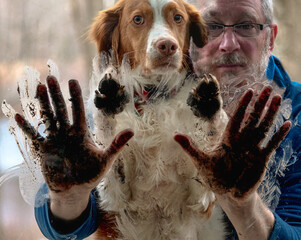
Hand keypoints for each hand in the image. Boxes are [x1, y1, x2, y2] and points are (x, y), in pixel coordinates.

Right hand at [15, 75, 133, 192]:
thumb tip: (132, 131)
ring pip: (48, 118)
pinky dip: (26, 127)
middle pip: (61, 110)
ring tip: (38, 87)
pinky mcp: (44, 150)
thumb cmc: (91, 174)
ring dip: (43, 103)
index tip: (72, 80)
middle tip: (51, 77)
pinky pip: (34, 136)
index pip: (78, 111)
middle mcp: (67, 133)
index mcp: (81, 133)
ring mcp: (55, 140)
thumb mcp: (106, 159)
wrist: (75, 190)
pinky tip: (18, 116)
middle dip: (56, 94)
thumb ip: (116, 145)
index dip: (76, 97)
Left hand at [175, 87, 290, 198]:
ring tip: (278, 98)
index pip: (237, 118)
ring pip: (263, 127)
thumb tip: (174, 135)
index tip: (249, 91)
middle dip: (260, 104)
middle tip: (268, 88)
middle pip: (252, 118)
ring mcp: (253, 148)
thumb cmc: (213, 175)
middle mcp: (242, 140)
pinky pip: (272, 144)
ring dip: (271, 113)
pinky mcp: (261, 159)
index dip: (243, 105)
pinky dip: (279, 135)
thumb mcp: (200, 161)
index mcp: (228, 139)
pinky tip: (287, 124)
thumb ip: (190, 147)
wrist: (227, 192)